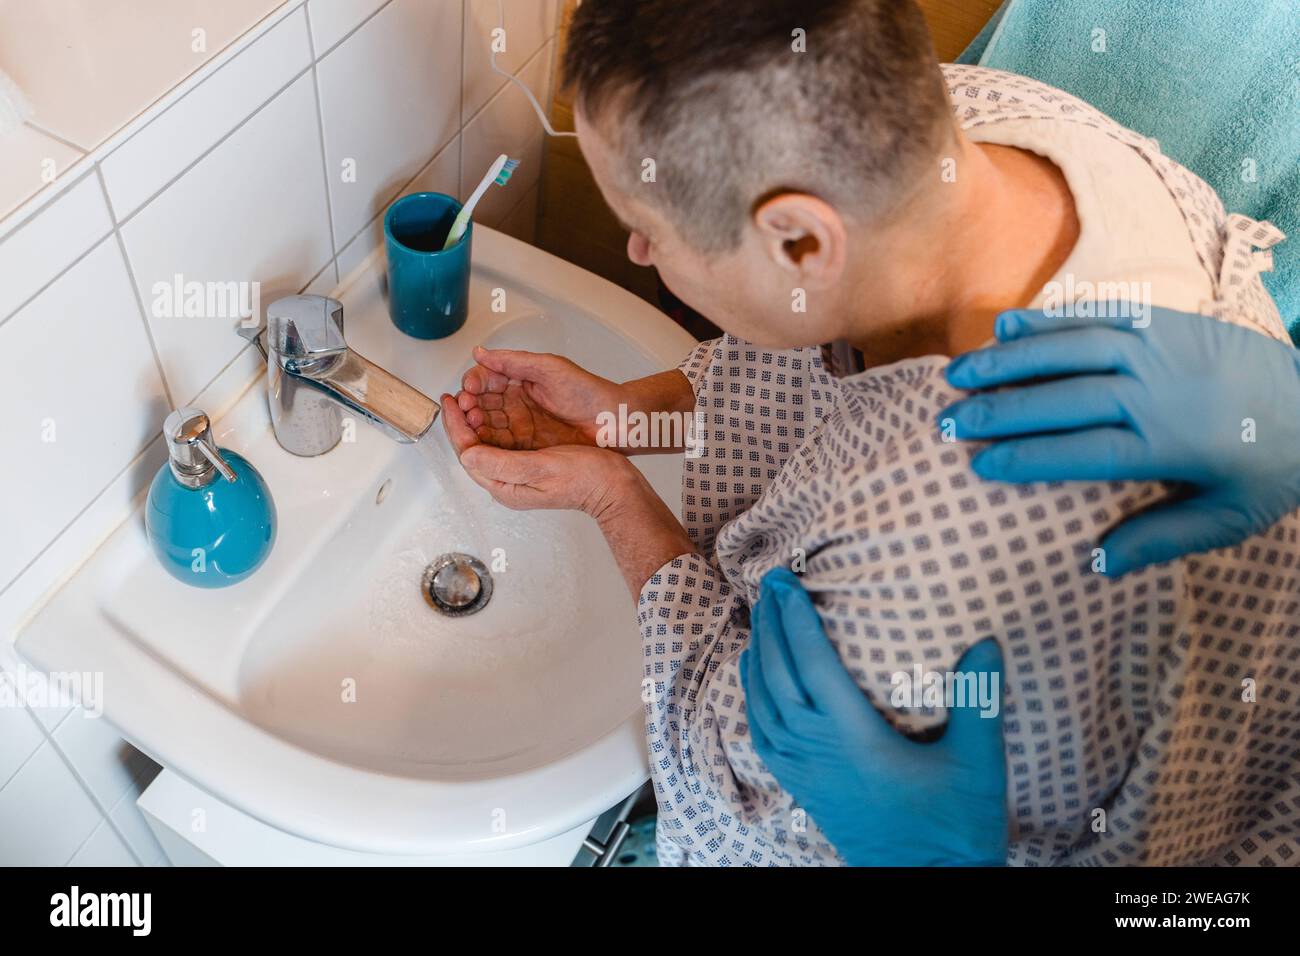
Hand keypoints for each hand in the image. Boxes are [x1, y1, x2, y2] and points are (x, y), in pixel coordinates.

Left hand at [442, 390, 633, 514]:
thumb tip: (468, 455)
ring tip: (470, 397)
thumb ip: (502, 463)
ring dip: (476, 419)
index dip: (456, 426)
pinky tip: (494, 408)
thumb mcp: (540, 468)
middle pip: (473, 448)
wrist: (612, 485)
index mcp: (505, 487)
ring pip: (486, 442)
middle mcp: (507, 481)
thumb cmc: (583, 479)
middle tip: (455, 395)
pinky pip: (502, 441)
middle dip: (461, 421)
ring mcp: (518, 472)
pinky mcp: (529, 462)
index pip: (469, 454)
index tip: (450, 402)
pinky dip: (494, 422)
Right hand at [454, 346, 622, 449]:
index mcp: (520, 379)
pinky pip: (500, 445)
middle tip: (467, 409)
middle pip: (481, 403)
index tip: (469, 389)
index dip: (474, 383)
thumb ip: (514, 361)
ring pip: (487, 424)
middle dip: (469, 405)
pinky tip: (482, 441)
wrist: (615, 422)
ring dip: (476, 424)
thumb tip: (481, 352)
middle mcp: (517, 402)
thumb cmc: (590, 392)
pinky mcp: (527, 446)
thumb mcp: (550, 368)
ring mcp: (521, 425)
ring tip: (474, 424)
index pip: (486, 379)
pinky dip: (488, 443)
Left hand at [741, 568, 1007, 866]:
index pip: (814, 666)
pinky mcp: (802, 788)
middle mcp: (819, 753)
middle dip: (771, 624)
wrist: (931, 884)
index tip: (788, 583)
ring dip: (759, 655)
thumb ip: (981, 701)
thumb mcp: (978, 764)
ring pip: (763, 704)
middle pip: (779, 677)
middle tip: (770, 583)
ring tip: (761, 617)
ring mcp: (805, 773)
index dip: (797, 620)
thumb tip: (988, 643)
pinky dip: (752, 697)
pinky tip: (756, 677)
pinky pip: (763, 734)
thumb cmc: (954, 828)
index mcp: (856, 740)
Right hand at [940, 307, 1299, 575]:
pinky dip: (1049, 318)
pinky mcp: (1163, 320)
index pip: (1082, 450)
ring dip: (1010, 358)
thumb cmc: (1266, 469)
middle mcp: (1155, 391)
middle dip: (1001, 408)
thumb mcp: (1227, 519)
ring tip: (959, 371)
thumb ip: (1162, 539)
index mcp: (1167, 444)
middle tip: (948, 419)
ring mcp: (1157, 348)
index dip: (1028, 456)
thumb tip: (1099, 564)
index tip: (980, 464)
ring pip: (1072, 348)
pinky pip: (1098, 313)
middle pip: (1064, 397)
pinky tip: (1005, 325)